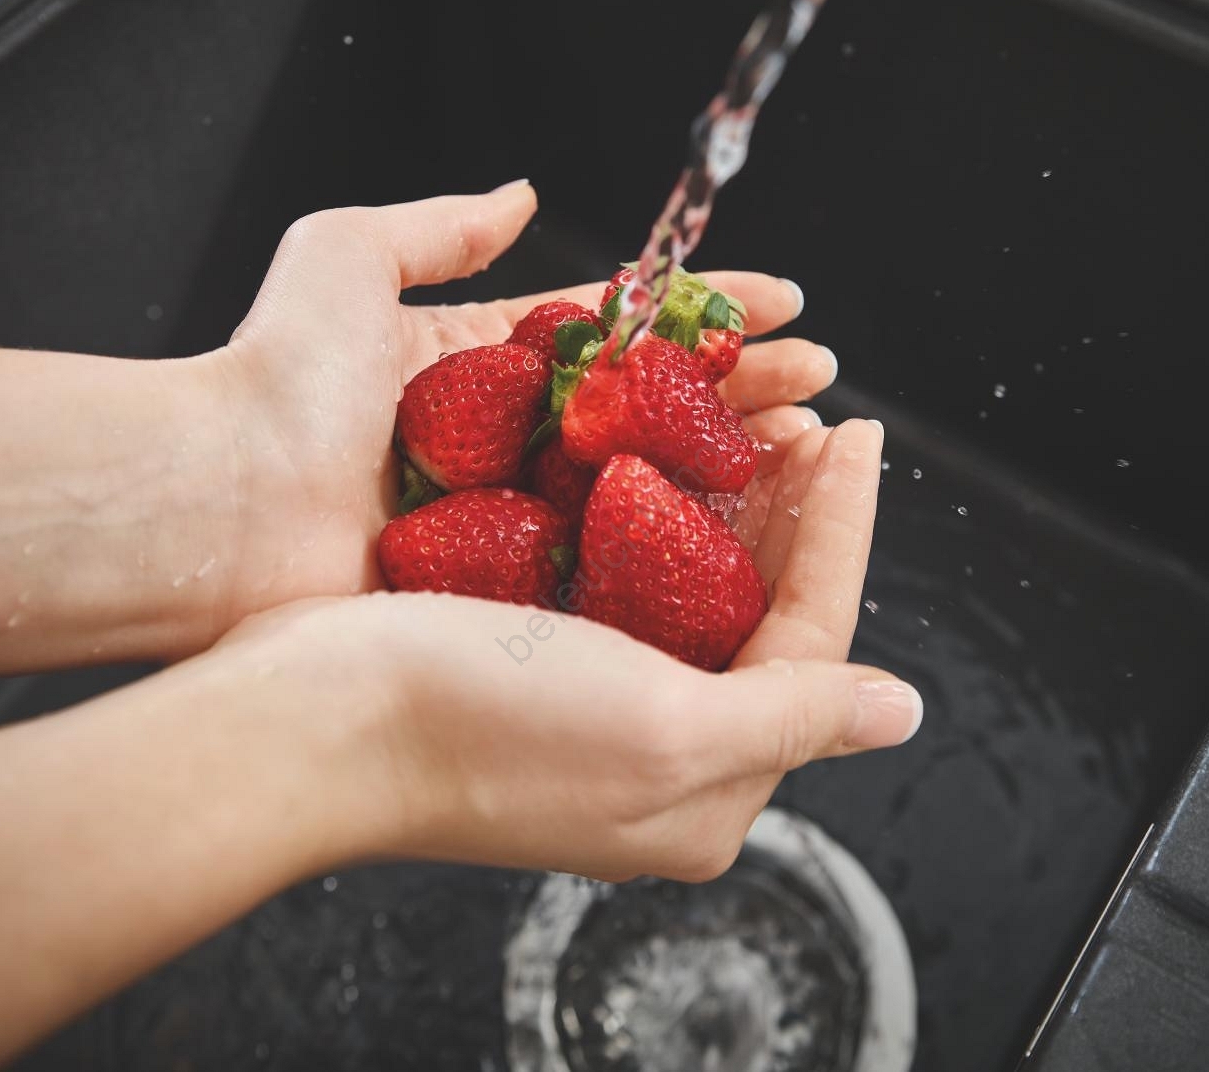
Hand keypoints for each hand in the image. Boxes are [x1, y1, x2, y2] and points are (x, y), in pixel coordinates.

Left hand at [193, 181, 837, 645]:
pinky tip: (750, 541)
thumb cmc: (271, 378)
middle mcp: (514, 445)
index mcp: (489, 367)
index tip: (787, 303)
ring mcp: (517, 521)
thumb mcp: (345, 257)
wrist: (215, 505)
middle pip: (655, 415)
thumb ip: (439, 226)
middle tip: (824, 388)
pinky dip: (680, 556)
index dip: (709, 317)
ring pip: (651, 493)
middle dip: (746, 395)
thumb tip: (516, 192)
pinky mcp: (508, 590)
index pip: (626, 334)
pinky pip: (611, 570)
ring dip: (735, 470)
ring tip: (813, 450)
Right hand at [204, 420, 913, 882]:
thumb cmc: (479, 727)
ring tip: (754, 423)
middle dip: (793, 514)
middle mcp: (662, 757)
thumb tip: (900, 712)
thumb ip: (793, 716)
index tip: (858, 434)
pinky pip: (624, 581)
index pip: (814, 641)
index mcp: (707, 791)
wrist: (308, 721)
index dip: (843, 531)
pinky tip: (659, 460)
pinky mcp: (538, 664)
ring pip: (696, 592)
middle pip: (762, 615)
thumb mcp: (663, 730)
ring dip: (729, 506)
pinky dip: (653, 517)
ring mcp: (598, 710)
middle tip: (811, 418)